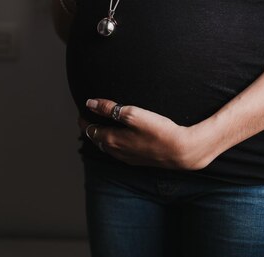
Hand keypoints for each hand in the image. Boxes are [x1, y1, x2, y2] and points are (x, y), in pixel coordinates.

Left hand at [78, 98, 214, 170]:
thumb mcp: (132, 114)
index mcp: (112, 140)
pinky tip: (120, 141)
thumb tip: (90, 103)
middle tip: (87, 121)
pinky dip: (113, 144)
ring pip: (108, 148)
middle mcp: (118, 152)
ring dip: (102, 138)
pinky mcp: (140, 160)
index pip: (91, 131)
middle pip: (98, 141)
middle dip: (91, 130)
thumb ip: (109, 108)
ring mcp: (129, 158)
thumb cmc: (158, 130)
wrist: (182, 150)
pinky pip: (119, 152)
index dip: (84, 122)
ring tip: (101, 129)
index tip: (81, 114)